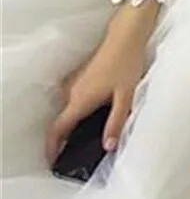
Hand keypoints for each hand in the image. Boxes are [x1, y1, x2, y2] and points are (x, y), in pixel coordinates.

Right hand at [45, 8, 149, 165]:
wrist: (126, 37)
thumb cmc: (127, 64)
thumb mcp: (126, 96)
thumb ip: (116, 121)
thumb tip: (108, 146)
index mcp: (80, 100)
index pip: (58, 129)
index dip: (53, 148)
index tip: (54, 162)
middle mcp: (71, 92)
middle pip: (62, 122)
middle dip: (65, 139)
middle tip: (78, 153)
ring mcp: (74, 83)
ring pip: (68, 110)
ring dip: (74, 124)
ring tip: (90, 136)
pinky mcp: (80, 76)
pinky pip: (74, 99)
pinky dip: (79, 111)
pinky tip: (97, 114)